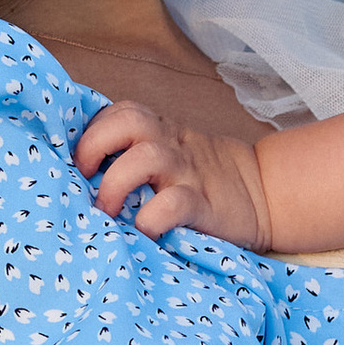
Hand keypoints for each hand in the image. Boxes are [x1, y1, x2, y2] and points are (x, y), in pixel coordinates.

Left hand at [76, 102, 272, 245]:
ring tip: (107, 212)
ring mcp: (188, 173)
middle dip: (95, 146)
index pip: (118, 112)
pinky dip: (150, 219)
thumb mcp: (173, 153)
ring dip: (115, 184)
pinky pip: (172, 204)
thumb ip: (137, 154)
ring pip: (145, 157)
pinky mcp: (203, 204)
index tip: (78, 163)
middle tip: (84, 178)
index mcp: (161, 131)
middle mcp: (171, 145)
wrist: (264, 194)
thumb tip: (83, 175)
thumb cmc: (206, 179)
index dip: (91, 133)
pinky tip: (143, 233)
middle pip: (127, 121)